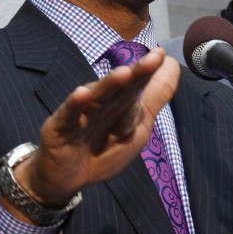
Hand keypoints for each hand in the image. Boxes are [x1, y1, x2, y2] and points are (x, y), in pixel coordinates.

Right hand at [9, 49, 179, 216]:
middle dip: (136, 74)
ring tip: (123, 73)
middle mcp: (101, 104)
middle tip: (153, 59)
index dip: (150, 72)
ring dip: (109, 85)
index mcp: (120, 104)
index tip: (163, 55)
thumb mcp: (136, 130)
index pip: (137, 87)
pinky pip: (68, 114)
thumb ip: (155, 98)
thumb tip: (173, 65)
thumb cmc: (102, 152)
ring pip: (96, 98)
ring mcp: (80, 113)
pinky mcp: (59, 126)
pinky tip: (82, 94)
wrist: (65, 178)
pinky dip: (74, 104)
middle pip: (121, 89)